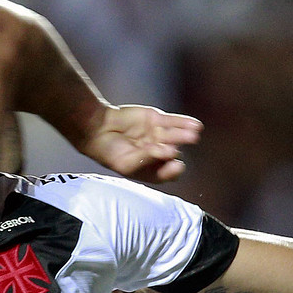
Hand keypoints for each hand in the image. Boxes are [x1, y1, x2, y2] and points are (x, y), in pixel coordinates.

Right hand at [79, 105, 202, 183]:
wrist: (97, 130)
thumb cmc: (109, 152)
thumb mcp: (127, 164)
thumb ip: (149, 159)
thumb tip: (172, 153)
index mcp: (150, 169)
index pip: (168, 172)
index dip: (173, 170)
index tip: (175, 165)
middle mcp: (156, 153)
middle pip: (173, 153)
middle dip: (175, 152)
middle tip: (172, 149)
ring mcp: (157, 135)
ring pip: (176, 136)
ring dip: (185, 136)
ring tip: (193, 135)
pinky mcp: (156, 119)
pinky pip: (174, 121)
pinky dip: (185, 123)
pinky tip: (196, 126)